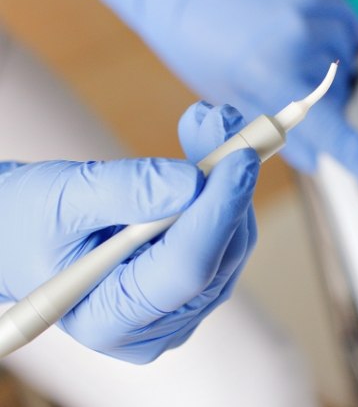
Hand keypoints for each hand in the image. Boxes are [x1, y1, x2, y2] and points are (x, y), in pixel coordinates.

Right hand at [0, 105, 258, 362]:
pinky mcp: (193, 285)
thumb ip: (125, 191)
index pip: (186, 270)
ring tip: (209, 127)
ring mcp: (179, 308)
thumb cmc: (29, 222)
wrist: (25, 238)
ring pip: (232, 242)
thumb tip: (193, 182)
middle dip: (227, 184)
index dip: (218, 212)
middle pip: (219, 255)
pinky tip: (209, 154)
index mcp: (109, 318)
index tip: (240, 158)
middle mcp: (155, 326)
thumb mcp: (64, 199)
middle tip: (223, 124)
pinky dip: (223, 190)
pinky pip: (226, 236)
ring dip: (228, 179)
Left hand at [75, 0, 357, 190]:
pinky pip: (348, 28)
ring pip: (348, 61)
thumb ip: (278, 136)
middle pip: (342, 92)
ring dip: (331, 70)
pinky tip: (303, 39)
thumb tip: (318, 159)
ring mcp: (312, 6)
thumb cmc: (201, 48)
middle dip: (325, 102)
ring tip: (289, 57)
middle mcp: (298, 37)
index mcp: (270, 73)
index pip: (329, 127)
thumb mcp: (232, 102)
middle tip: (287, 86)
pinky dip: (335, 42)